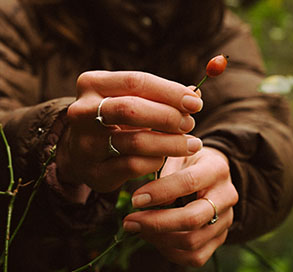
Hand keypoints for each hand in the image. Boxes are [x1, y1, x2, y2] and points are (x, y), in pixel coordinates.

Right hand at [56, 71, 202, 196]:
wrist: (81, 153)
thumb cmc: (115, 120)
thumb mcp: (132, 100)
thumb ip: (160, 96)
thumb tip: (195, 93)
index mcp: (92, 84)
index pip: (136, 82)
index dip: (170, 92)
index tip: (196, 102)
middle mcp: (82, 111)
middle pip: (132, 109)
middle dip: (168, 116)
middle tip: (190, 124)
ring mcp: (85, 143)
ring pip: (136, 141)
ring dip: (171, 143)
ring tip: (191, 144)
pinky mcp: (94, 171)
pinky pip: (134, 165)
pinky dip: (156, 161)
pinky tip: (165, 157)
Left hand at [122, 147, 238, 266]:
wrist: (211, 174)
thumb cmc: (188, 162)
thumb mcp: (176, 156)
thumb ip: (165, 174)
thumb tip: (150, 202)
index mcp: (216, 169)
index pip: (189, 182)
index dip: (160, 192)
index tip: (135, 199)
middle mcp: (226, 196)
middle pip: (193, 218)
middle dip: (156, 223)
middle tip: (129, 221)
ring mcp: (226, 220)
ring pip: (192, 241)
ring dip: (159, 239)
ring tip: (139, 229)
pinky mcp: (220, 238)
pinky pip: (195, 257)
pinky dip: (170, 252)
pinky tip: (155, 238)